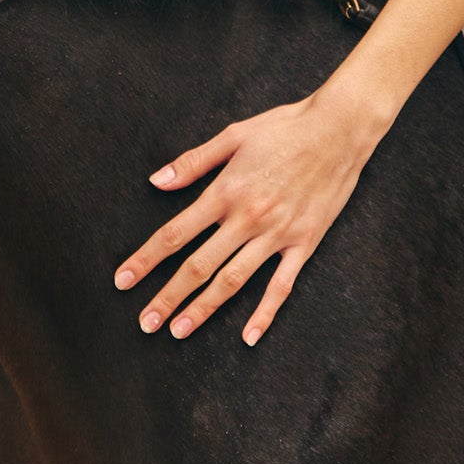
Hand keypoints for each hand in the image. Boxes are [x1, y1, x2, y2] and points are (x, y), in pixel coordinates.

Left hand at [113, 87, 381, 346]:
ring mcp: (277, 234)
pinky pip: (281, 285)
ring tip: (179, 331)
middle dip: (168, 296)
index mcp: (226, 192)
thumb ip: (193, 162)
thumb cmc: (286, 127)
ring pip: (233, 281)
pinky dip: (265, 313)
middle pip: (198, 266)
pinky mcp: (304, 242)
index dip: (145, 260)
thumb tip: (156, 181)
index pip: (175, 234)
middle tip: (146, 323)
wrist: (339, 128)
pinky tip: (249, 336)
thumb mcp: (234, 135)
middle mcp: (248, 218)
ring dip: (204, 309)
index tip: (123, 281)